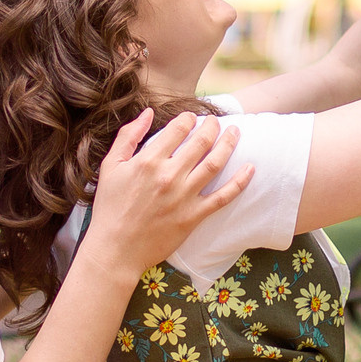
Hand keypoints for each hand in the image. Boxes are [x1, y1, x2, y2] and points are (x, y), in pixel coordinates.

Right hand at [80, 110, 253, 274]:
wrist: (116, 248)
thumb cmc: (109, 207)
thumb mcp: (110, 166)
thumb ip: (128, 136)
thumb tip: (148, 113)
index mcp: (148, 161)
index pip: (178, 129)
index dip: (189, 118)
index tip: (192, 117)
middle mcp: (170, 175)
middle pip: (201, 142)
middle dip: (213, 126)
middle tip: (217, 122)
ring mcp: (184, 196)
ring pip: (215, 163)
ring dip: (229, 144)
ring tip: (235, 134)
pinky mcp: (194, 215)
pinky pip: (223, 196)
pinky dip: (240, 181)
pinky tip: (250, 168)